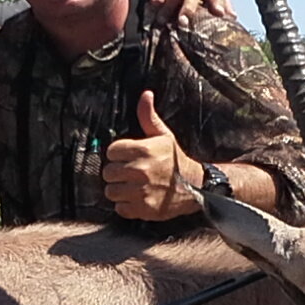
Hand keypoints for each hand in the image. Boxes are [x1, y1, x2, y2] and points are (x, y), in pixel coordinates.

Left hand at [102, 90, 201, 220]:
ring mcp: (142, 192)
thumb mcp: (163, 136)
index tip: (127, 157)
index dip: (118, 154)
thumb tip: (145, 94)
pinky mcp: (144, 209)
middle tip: (129, 173)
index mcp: (144, 150)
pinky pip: (120, 208)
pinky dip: (126, 206)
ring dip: (119, 190)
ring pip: (111, 191)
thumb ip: (149, 116)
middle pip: (108, 172)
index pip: (112, 151)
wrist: (196, 186)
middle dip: (117, 172)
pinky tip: (136, 199)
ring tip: (131, 186)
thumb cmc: (175, 160)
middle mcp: (141, 171)